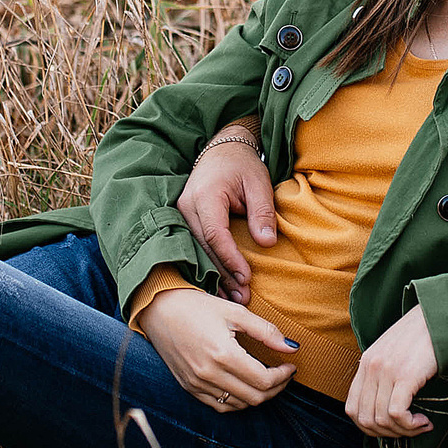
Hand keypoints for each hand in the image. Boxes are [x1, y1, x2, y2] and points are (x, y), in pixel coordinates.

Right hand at [141, 288, 296, 411]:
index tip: (290, 365)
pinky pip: (218, 406)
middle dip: (276, 388)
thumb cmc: (195, 306)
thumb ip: (266, 331)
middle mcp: (209, 374)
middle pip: (254, 397)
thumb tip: (292, 347)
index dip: (283, 376)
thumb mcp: (235, 312)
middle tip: (283, 374)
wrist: (157, 309)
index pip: (264, 380)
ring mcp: (196, 384)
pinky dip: (237, 401)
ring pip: (238, 405)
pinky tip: (243, 386)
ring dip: (257, 396)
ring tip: (266, 380)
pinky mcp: (188, 387)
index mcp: (223, 355)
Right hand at [176, 122, 275, 303]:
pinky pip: (194, 247)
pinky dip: (208, 266)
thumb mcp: (259, 183)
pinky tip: (221, 285)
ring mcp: (182, 213)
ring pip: (196, 251)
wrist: (223, 150)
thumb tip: (266, 243)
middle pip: (202, 247)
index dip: (230, 259)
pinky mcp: (184, 219)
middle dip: (223, 274)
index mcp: (205, 195)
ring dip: (215, 275)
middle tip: (242, 297)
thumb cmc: (243, 165)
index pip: (215, 234)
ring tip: (234, 297)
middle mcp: (187, 206)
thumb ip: (261, 212)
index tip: (246, 277)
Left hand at [345, 306, 436, 437]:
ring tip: (420, 424)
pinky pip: (396, 413)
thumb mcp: (395, 354)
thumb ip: (385, 376)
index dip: (370, 428)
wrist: (441, 314)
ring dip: (403, 431)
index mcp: (366, 363)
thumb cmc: (424, 336)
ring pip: (381, 420)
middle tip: (409, 429)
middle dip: (388, 434)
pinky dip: (410, 425)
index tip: (393, 428)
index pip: (352, 409)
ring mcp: (386, 370)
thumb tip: (388, 410)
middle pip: (365, 419)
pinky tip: (425, 421)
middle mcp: (371, 367)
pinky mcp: (405, 374)